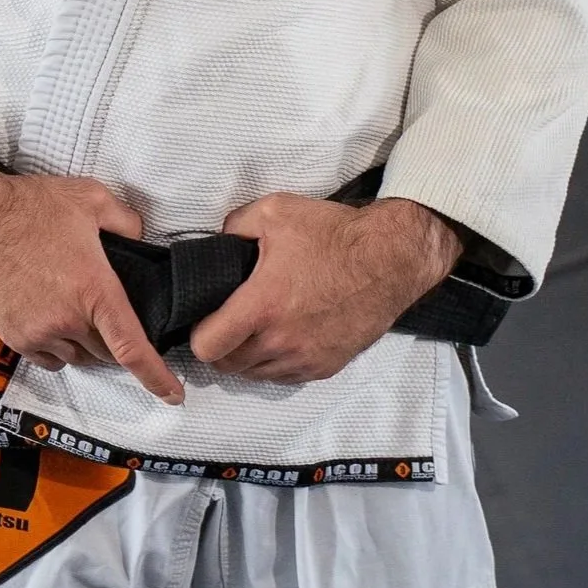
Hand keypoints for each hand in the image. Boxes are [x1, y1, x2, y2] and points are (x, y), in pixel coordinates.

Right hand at [0, 148, 182, 404]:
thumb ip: (127, 221)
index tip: (173, 395)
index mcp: (94, 289)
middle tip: (106, 308)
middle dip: (112, 338)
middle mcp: (67, 320)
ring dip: (82, 339)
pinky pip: (47, 356)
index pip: (132, 347)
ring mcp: (37, 333)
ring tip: (71, 301)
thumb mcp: (91, 197)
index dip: (156, 376)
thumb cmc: (30, 205)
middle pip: (105, 352)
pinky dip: (56, 343)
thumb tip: (141, 239)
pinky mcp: (13, 337)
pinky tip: (50, 312)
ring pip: (75, 354)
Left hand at [189, 193, 462, 382]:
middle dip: (220, 345)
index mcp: (262, 306)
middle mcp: (281, 342)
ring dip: (247, 356)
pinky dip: (275, 362)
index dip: (198, 333)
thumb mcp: (275, 211)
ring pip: (255, 374)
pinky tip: (281, 334)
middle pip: (228, 366)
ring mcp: (304, 360)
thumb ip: (235, 226)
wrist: (389, 260)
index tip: (204, 316)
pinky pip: (284, 376)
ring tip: (254, 326)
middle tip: (227, 319)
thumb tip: (218, 243)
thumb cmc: (333, 235)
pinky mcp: (324, 368)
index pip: (207, 347)